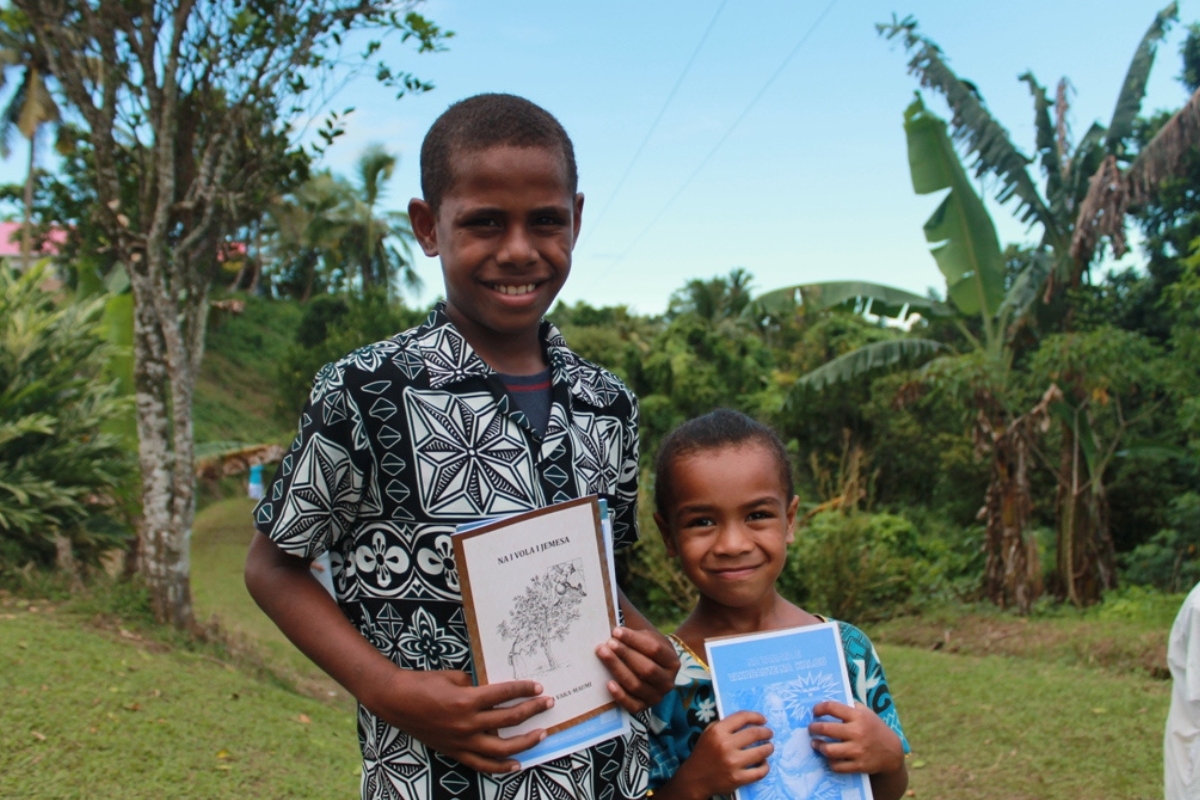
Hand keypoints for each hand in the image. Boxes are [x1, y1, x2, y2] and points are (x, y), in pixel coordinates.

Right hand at [365, 668, 552, 772]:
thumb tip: (493, 694)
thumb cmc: (423, 683)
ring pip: (501, 748)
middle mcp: (467, 723)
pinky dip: (500, 767)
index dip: (523, 689)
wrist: (396, 701)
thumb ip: (476, 686)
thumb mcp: (453, 677)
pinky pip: (482, 764)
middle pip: (508, 719)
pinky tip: (516, 765)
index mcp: (467, 700)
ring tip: (541, 734)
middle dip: (532, 711)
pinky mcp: (455, 752)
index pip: (504, 694)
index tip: (538, 687)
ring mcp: (462, 741)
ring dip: (525, 742)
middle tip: (547, 704)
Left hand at [595, 625, 679, 711]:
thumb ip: (636, 636)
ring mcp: (657, 697)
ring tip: (603, 654)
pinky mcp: (644, 708)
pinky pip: (631, 705)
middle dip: (625, 654)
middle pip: (646, 668)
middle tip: (608, 643)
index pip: (655, 649)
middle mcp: (668, 682)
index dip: (634, 640)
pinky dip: (620, 695)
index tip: (616, 631)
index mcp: (672, 662)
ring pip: (636, 685)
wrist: (654, 672)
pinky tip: (609, 684)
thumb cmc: (648, 652)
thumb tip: (616, 631)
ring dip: (618, 669)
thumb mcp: (650, 640)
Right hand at [670, 711, 772, 799]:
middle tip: (769, 733)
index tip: (763, 720)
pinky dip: (765, 766)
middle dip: (766, 732)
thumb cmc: (704, 753)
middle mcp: (725, 745)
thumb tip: (748, 720)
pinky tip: (764, 763)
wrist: (695, 778)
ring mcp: (732, 763)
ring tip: (769, 747)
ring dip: (769, 748)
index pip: (742, 717)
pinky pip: (760, 771)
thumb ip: (725, 725)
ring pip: (761, 752)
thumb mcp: (709, 732)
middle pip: (755, 733)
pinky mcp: (737, 778)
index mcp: (718, 731)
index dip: (756, 717)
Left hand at [808, 701, 904, 775]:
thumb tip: (826, 702)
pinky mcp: (859, 766)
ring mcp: (858, 750)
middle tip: (811, 728)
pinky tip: (828, 757)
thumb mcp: (866, 713)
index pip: (832, 707)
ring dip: (819, 746)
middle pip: (826, 729)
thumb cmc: (874, 728)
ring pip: (829, 750)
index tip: (815, 711)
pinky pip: (837, 766)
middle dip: (814, 728)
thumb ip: (849, 707)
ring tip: (816, 743)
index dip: (819, 708)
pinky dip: (830, 762)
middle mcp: (858, 732)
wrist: (892, 752)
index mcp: (858, 716)